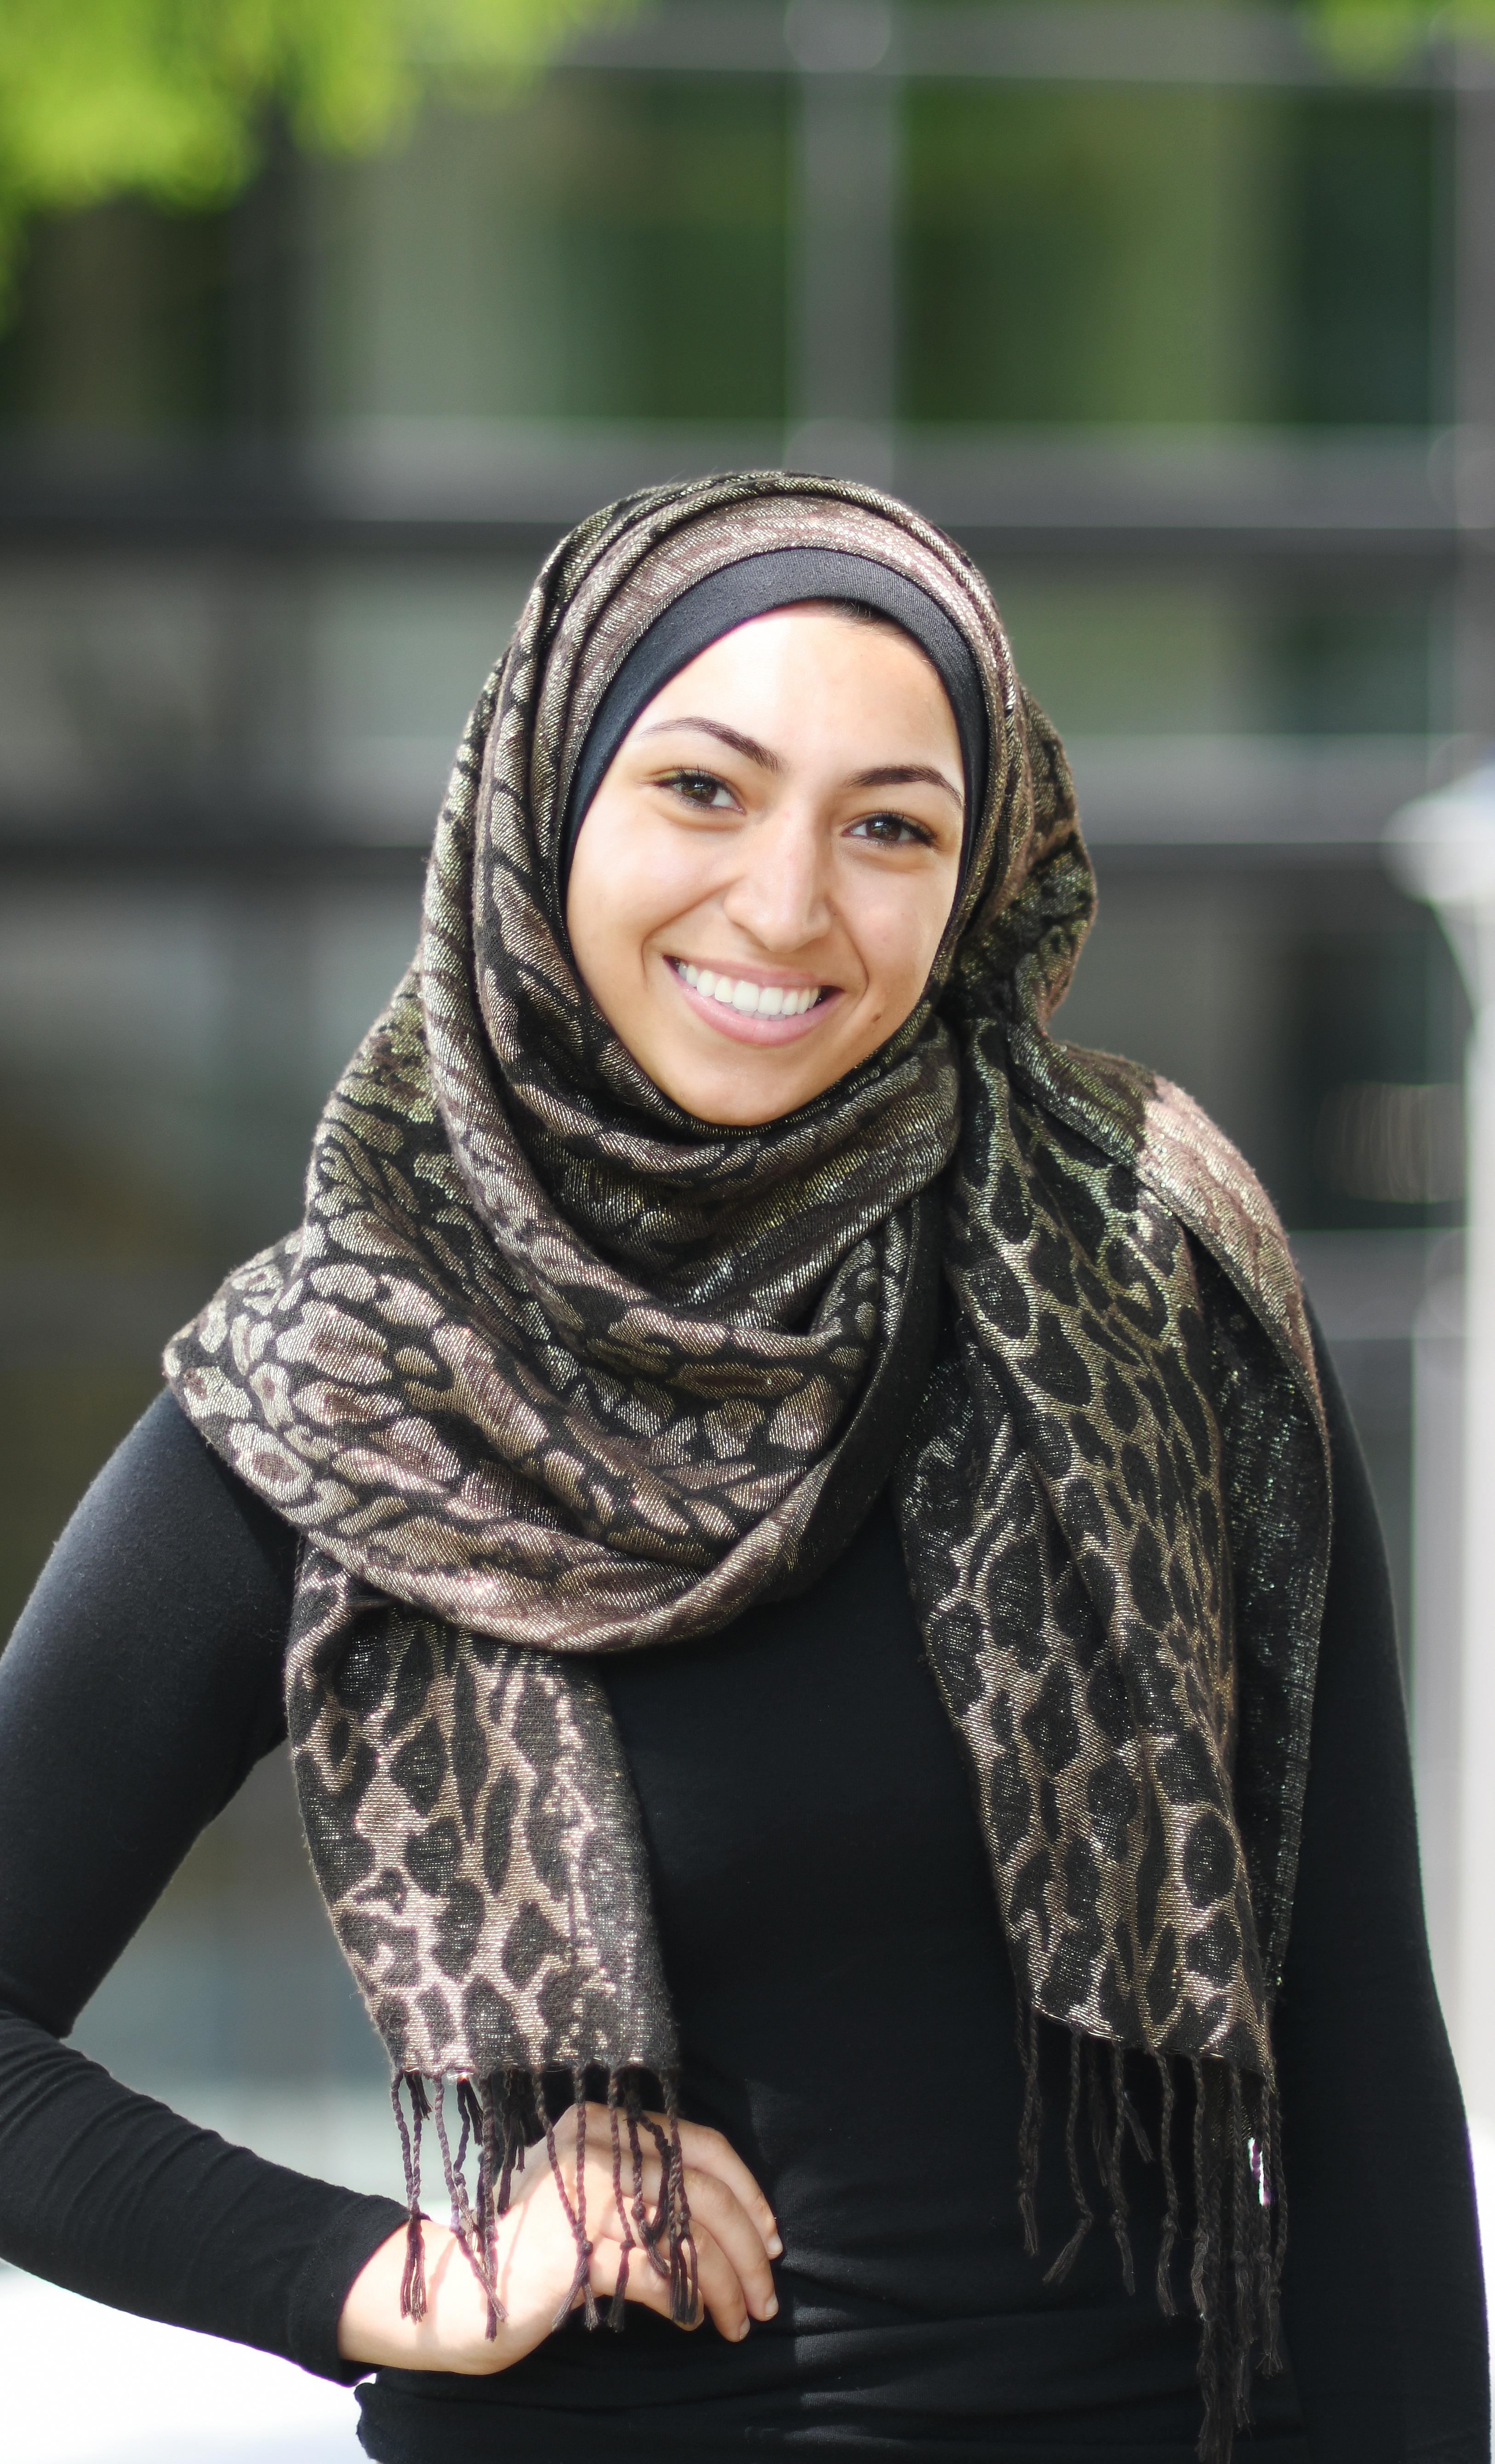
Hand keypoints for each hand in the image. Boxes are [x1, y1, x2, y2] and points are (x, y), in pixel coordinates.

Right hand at [336, 2103, 781, 2373]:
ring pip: (689, 2233)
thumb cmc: (536, 2251)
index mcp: (602, 2124)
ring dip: (728, 2284)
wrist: (460, 2293)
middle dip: (749, 2249)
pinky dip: (689, 2300)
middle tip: (767, 2296)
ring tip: (741, 2321)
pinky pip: (659, 2271)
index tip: (771, 2238)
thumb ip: (646, 2189)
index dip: (746, 2192)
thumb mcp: (593, 2200)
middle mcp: (595, 2145)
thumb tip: (734, 2221)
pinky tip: (695, 2322)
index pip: (699, 2143)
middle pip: (703, 2191)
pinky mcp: (577, 2244)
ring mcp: (585, 2191)